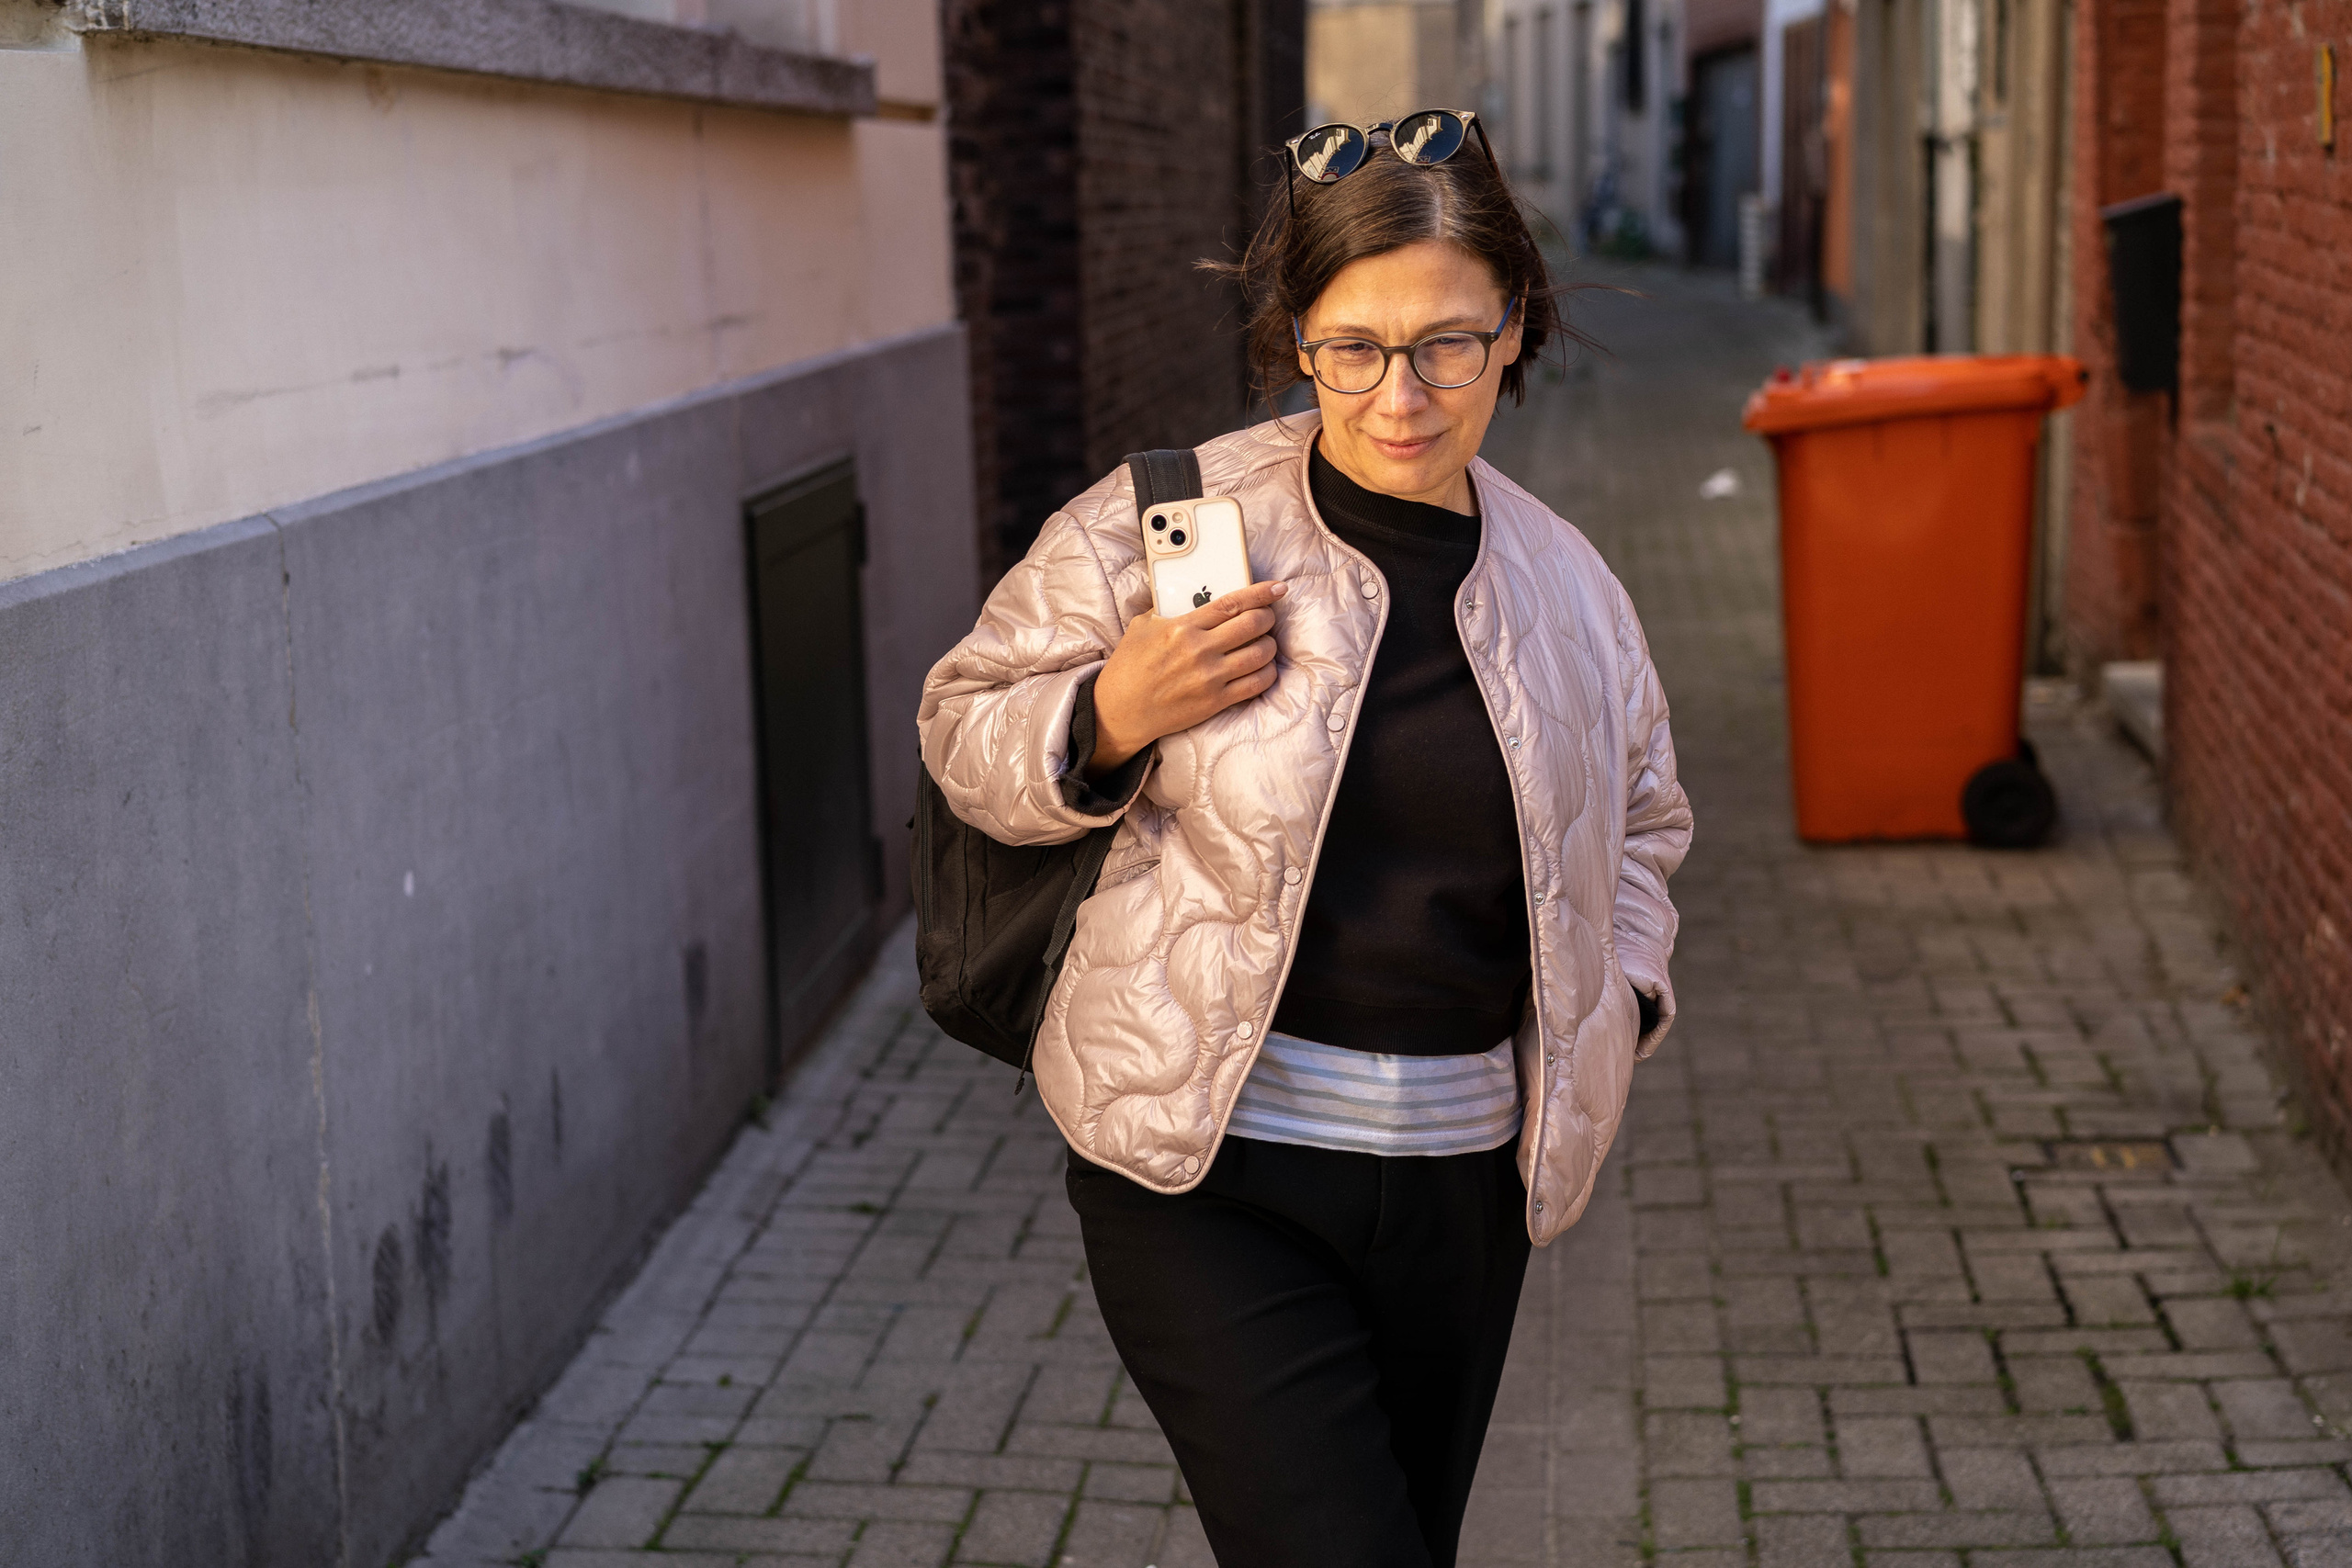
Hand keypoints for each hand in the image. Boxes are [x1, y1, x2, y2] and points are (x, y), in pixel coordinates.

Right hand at [1087, 581, 1288, 774]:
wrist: (1120, 711)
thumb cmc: (1128, 669)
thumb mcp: (1141, 628)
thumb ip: (1166, 609)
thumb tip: (1187, 596)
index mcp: (1182, 627)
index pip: (1232, 603)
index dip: (1261, 593)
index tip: (1278, 588)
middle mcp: (1200, 650)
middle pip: (1253, 624)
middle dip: (1267, 617)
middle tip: (1267, 617)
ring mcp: (1210, 678)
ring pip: (1260, 654)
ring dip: (1270, 645)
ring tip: (1265, 642)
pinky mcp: (1215, 701)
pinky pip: (1256, 684)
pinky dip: (1267, 673)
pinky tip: (1263, 668)